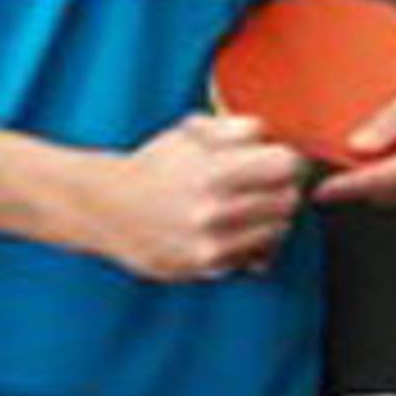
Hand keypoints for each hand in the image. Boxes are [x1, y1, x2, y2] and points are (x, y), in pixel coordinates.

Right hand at [70, 116, 305, 280]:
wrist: (107, 208)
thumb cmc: (154, 165)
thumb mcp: (191, 131)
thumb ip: (236, 128)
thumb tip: (272, 138)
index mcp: (215, 171)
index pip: (288, 165)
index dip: (285, 158)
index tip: (275, 159)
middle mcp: (216, 211)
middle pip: (289, 198)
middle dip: (281, 187)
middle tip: (264, 183)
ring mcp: (213, 243)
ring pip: (279, 229)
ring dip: (271, 217)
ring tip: (246, 206)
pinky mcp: (207, 266)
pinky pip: (256, 256)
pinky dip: (253, 244)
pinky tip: (233, 230)